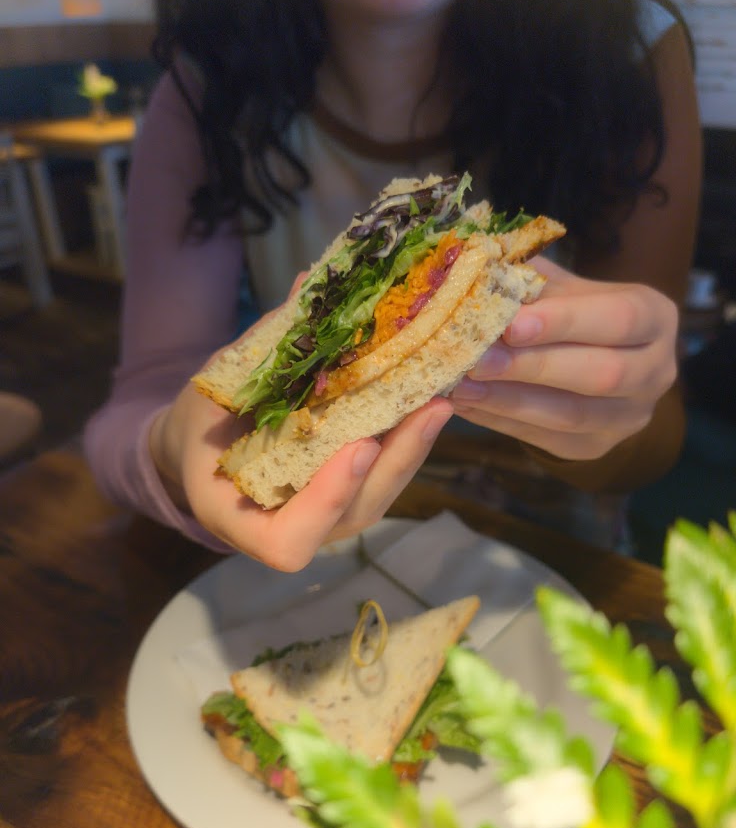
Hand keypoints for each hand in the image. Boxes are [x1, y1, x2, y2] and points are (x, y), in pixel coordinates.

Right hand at [150, 371, 451, 572]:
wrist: (206, 446)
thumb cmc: (203, 421)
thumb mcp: (217, 387)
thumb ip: (262, 350)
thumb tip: (311, 286)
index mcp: (237, 518)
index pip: (288, 542)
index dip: (327, 502)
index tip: (359, 446)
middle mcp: (287, 529)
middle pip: (353, 516)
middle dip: (395, 463)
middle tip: (428, 408)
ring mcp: (325, 519)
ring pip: (377, 499)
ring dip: (412, 451)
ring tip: (440, 399)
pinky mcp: (348, 498)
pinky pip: (382, 480)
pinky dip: (407, 444)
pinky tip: (430, 401)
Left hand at [450, 256, 678, 460]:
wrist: (595, 361)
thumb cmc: (574, 314)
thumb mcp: (563, 289)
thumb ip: (530, 282)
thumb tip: (475, 273)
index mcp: (655, 318)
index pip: (618, 320)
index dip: (565, 323)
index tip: (510, 324)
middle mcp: (656, 372)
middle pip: (600, 374)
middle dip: (532, 368)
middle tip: (475, 360)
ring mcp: (629, 417)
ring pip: (570, 416)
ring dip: (509, 401)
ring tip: (460, 386)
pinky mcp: (595, 447)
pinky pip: (545, 438)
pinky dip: (501, 421)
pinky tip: (466, 405)